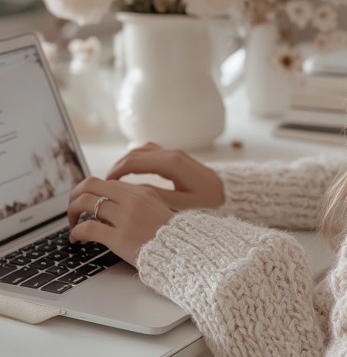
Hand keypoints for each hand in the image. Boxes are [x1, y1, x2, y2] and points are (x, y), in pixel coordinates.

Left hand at [68, 176, 172, 265]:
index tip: (86, 203)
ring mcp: (125, 218)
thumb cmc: (171, 238)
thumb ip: (138, 204)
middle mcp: (132, 201)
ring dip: (72, 212)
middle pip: (91, 184)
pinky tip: (76, 239)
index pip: (106, 182)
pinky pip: (87, 227)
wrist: (183, 256)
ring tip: (72, 224)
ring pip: (85, 202)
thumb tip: (111, 205)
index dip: (91, 191)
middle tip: (72, 208)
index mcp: (142, 192)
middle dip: (75, 195)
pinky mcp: (119, 238)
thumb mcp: (158, 211)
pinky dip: (76, 231)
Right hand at [106, 143, 224, 211]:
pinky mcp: (177, 158)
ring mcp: (175, 154)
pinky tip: (132, 173)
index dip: (116, 172)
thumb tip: (131, 192)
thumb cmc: (210, 203)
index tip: (104, 184)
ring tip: (115, 179)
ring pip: (142, 151)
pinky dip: (137, 160)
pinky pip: (151, 153)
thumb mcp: (182, 206)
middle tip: (105, 183)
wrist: (231, 195)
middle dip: (117, 167)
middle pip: (135, 153)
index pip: (134, 161)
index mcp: (172, 164)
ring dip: (126, 162)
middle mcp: (172, 154)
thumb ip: (156, 197)